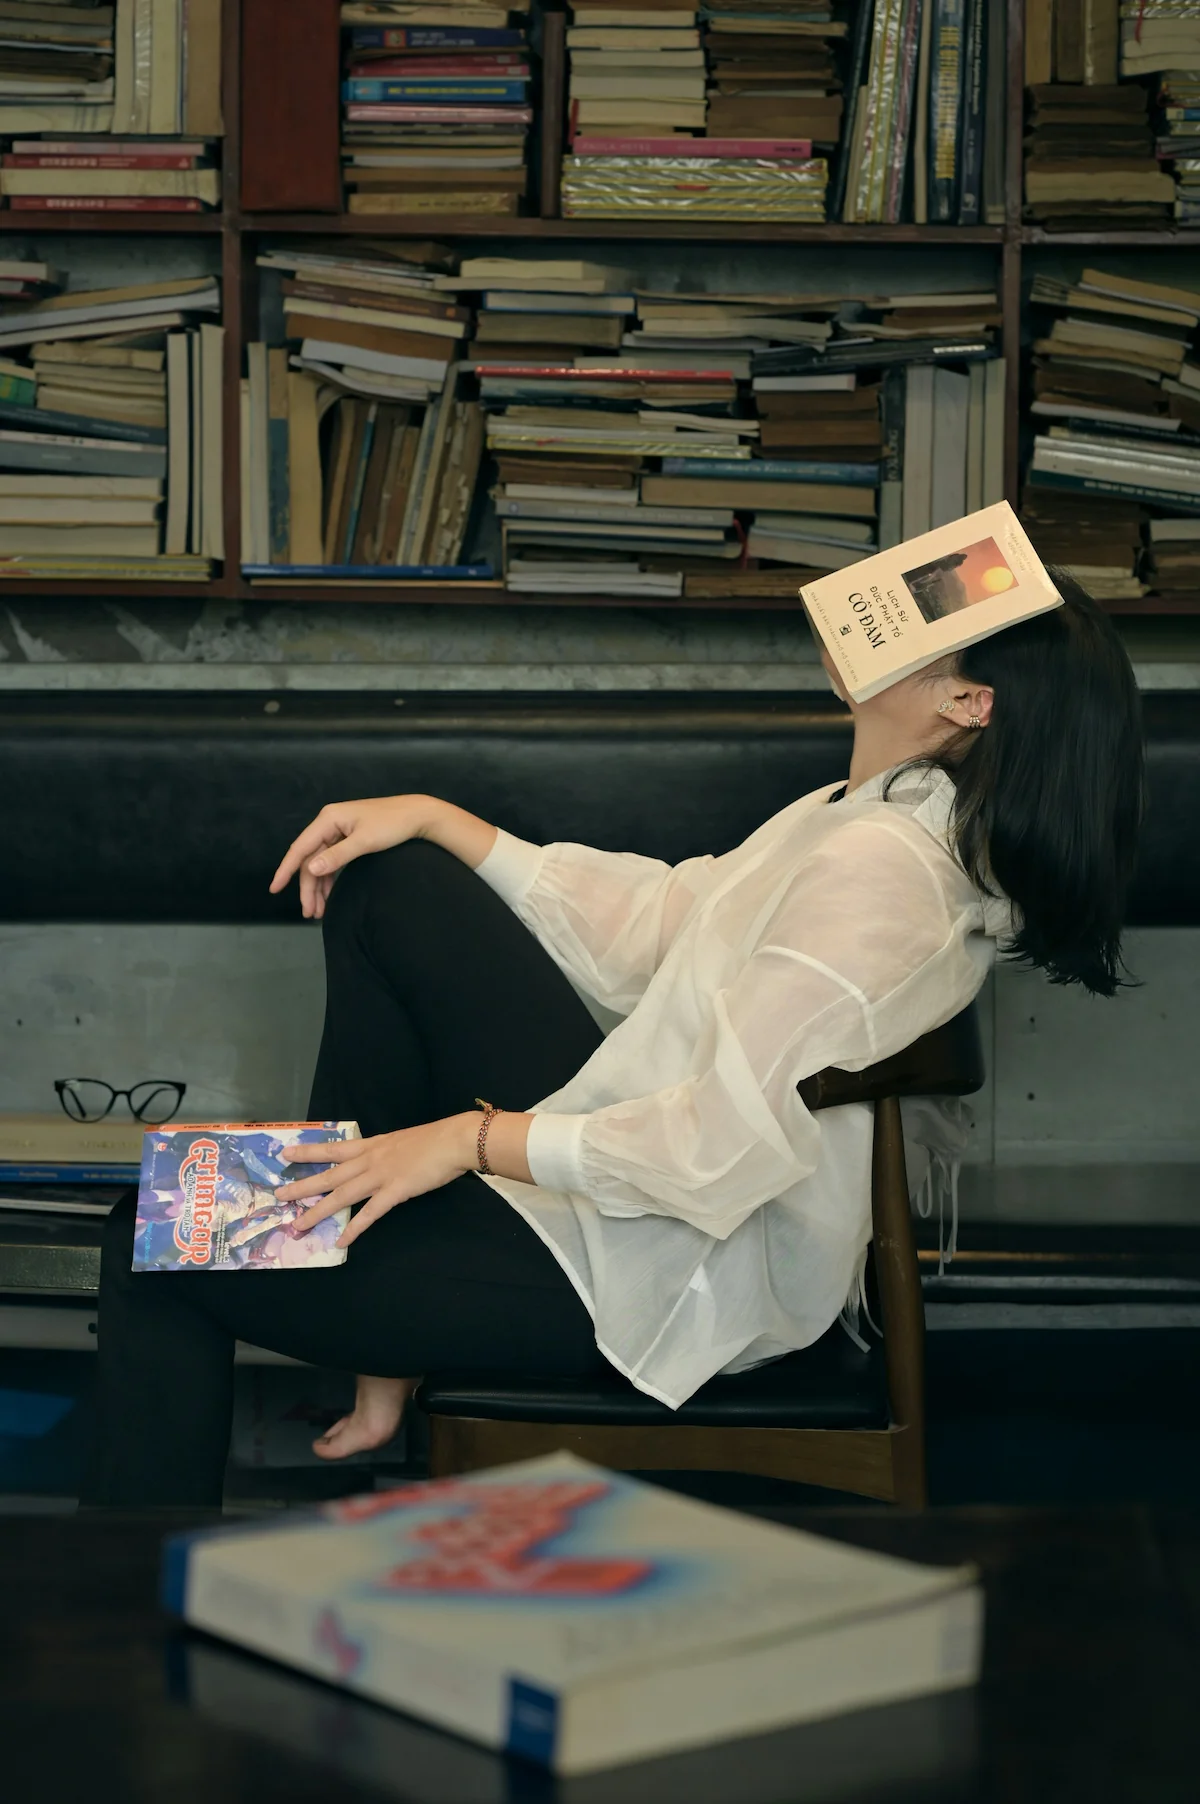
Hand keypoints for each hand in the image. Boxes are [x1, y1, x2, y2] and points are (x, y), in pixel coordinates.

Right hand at [269, 794, 441, 919]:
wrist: (418, 815)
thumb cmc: (393, 824)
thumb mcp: (365, 842)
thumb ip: (337, 856)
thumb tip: (310, 869)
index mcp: (329, 819)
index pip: (300, 848)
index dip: (285, 870)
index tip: (274, 888)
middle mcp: (329, 822)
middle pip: (310, 859)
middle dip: (308, 887)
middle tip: (309, 913)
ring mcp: (338, 830)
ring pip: (320, 862)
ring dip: (318, 886)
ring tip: (318, 912)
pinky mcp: (348, 837)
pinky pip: (332, 860)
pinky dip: (329, 879)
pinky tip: (328, 896)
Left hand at [277, 1117, 477, 1247]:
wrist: (453, 1140)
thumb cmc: (434, 1139)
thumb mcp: (402, 1140)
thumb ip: (387, 1152)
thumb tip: (379, 1160)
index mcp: (372, 1145)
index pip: (333, 1148)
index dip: (308, 1152)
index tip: (286, 1153)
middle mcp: (369, 1160)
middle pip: (329, 1175)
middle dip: (302, 1186)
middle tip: (278, 1196)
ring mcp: (380, 1176)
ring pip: (342, 1196)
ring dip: (318, 1211)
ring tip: (299, 1225)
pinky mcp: (395, 1191)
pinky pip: (370, 1214)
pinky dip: (354, 1228)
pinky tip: (342, 1242)